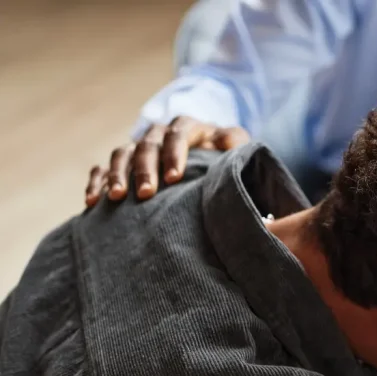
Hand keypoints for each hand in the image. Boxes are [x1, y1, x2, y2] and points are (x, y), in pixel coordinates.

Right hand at [85, 116, 249, 205]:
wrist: (212, 160)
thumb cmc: (227, 158)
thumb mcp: (237, 149)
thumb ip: (236, 146)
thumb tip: (232, 146)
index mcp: (189, 127)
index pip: (178, 134)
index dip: (174, 154)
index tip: (174, 178)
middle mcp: (160, 134)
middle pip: (147, 145)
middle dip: (145, 168)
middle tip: (146, 193)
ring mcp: (140, 148)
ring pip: (122, 153)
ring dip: (117, 174)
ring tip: (116, 198)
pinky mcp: (125, 164)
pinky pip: (104, 167)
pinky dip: (97, 181)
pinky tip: (92, 200)